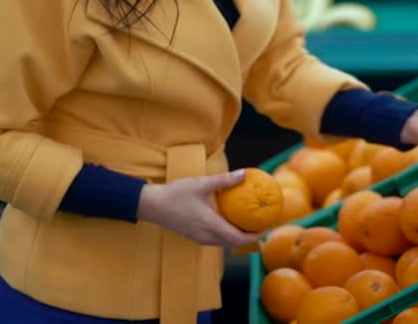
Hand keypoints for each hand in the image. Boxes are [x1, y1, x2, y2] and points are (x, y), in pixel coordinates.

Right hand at [137, 170, 265, 247]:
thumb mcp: (201, 184)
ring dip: (238, 236)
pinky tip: (230, 220)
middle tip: (262, 224)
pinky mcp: (195, 236)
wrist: (151, 205)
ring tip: (249, 223)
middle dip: (250, 237)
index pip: (238, 238)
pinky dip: (228, 233)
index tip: (267, 227)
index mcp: (210, 226)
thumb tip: (244, 173)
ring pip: (225, 242)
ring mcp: (200, 238)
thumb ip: (224, 180)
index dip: (255, 236)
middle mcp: (206, 236)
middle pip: (234, 243)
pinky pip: (217, 239)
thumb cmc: (175, 194)